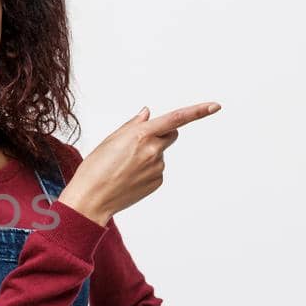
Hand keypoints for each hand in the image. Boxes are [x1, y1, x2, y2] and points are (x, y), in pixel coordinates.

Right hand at [59, 101, 221, 224]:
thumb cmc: (95, 168)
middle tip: (137, 144)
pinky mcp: (157, 181)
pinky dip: (146, 170)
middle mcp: (153, 150)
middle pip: (170, 134)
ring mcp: (157, 168)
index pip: (176, 119)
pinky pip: (157, 170)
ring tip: (125, 166)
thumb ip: (133, 125)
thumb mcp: (110, 140)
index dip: (198, 111)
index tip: (215, 106)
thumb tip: (148, 113)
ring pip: (160, 154)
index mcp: (141, 135)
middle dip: (161, 134)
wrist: (91, 199)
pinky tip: (129, 177)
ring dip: (148, 155)